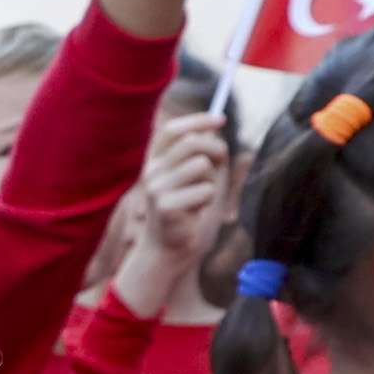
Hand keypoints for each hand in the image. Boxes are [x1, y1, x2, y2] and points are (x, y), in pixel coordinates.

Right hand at [109, 111, 234, 322]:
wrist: (170, 254)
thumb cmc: (187, 217)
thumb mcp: (199, 182)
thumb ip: (205, 158)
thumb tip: (216, 132)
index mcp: (156, 163)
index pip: (173, 130)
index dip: (198, 120)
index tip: (221, 119)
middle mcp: (152, 172)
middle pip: (192, 142)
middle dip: (217, 150)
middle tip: (222, 165)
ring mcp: (156, 189)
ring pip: (202, 165)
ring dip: (211, 182)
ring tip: (200, 200)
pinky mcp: (165, 206)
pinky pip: (204, 191)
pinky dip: (208, 202)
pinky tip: (195, 215)